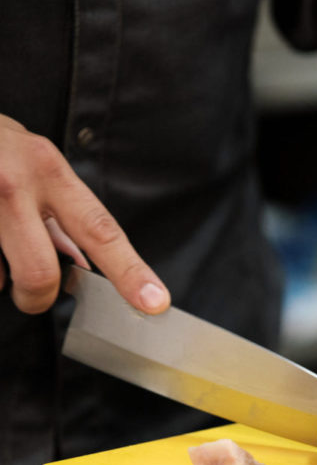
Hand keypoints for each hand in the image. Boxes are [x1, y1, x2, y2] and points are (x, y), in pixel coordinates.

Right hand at [0, 115, 169, 313]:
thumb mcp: (33, 163)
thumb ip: (61, 212)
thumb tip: (83, 263)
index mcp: (48, 170)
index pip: (100, 229)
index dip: (129, 271)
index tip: (154, 301)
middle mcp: (13, 183)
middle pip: (40, 273)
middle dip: (37, 297)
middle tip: (32, 294)